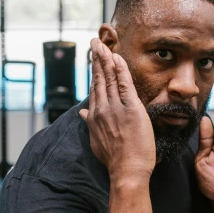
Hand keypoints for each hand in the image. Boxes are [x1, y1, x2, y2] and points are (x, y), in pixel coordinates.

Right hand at [79, 39, 156, 183]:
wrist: (126, 171)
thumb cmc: (115, 160)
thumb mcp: (96, 141)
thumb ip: (90, 124)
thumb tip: (82, 114)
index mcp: (94, 116)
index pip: (95, 88)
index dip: (94, 72)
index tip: (94, 59)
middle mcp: (102, 109)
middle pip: (99, 79)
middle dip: (97, 58)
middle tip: (94, 42)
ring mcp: (115, 108)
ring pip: (109, 78)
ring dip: (106, 58)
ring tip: (102, 43)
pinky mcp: (131, 108)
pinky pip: (124, 84)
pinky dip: (120, 69)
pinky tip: (117, 57)